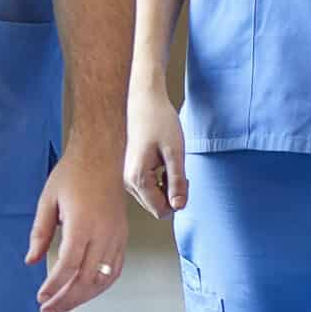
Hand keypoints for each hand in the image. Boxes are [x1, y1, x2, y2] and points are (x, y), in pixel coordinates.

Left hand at [26, 144, 128, 311]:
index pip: (68, 265)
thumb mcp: (48, 200)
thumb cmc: (73, 174)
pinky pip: (115, 269)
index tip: (41, 298)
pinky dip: (101, 286)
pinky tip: (87, 292)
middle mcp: (103, 233)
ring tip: (64, 307)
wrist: (101, 156)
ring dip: (83, 297)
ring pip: (103, 278)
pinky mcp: (122, 237)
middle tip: (49, 310)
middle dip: (66, 298)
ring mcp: (116, 236)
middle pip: (86, 278)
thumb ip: (39, 233)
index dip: (54, 286)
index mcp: (82, 224)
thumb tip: (31, 261)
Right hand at [123, 80, 186, 219]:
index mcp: (138, 178)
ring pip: (151, 197)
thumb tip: (179, 207)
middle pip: (155, 206)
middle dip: (171, 194)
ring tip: (170, 163)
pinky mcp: (128, 170)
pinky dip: (157, 180)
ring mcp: (126, 176)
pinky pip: (145, 187)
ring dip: (165, 187)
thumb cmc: (159, 121)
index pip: (161, 211)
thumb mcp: (175, 153)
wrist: (143, 100)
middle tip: (180, 170)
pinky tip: (161, 162)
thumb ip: (177, 182)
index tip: (185, 180)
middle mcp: (127, 181)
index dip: (178, 201)